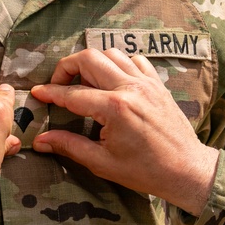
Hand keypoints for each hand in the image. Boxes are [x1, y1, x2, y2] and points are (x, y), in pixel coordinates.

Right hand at [31, 49, 217, 215]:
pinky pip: (134, 60)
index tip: (37, 93)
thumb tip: (41, 140)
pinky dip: (118, 64)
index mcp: (115, 108)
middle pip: (89, 58)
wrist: (187, 170)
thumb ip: (69, 146)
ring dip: (92, 63)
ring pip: (111, 53)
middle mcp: (130, 88)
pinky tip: (112, 81)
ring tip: (83, 83)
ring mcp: (146, 83)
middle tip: (58, 84)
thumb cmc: (146, 171)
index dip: (51, 93)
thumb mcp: (102, 163)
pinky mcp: (157, 84)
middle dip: (67, 68)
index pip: (72, 93)